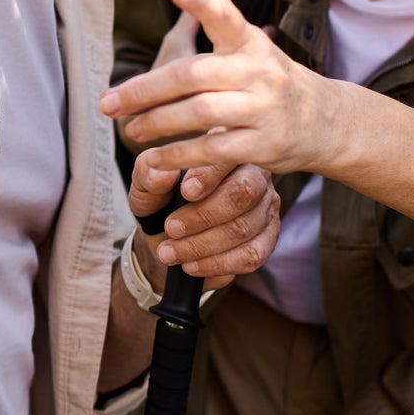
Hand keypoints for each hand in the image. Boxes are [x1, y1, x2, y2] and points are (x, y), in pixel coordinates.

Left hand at [102, 0, 334, 176]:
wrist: (326, 122)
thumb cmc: (268, 80)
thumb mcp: (249, 48)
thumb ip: (216, 26)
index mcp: (250, 42)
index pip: (226, 15)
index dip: (201, 0)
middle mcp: (259, 71)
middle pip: (193, 74)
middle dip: (145, 89)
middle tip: (107, 103)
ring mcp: (264, 108)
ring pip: (200, 112)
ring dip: (157, 122)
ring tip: (129, 128)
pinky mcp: (265, 145)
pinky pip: (214, 150)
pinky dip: (179, 155)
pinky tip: (154, 157)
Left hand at [129, 159, 280, 290]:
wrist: (165, 236)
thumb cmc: (160, 199)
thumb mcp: (145, 183)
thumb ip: (148, 172)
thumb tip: (161, 173)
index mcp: (224, 149)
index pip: (226, 157)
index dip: (207, 176)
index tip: (185, 192)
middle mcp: (253, 174)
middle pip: (242, 193)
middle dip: (203, 216)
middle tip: (171, 229)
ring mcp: (265, 207)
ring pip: (243, 228)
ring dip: (202, 245)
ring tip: (170, 252)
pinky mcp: (268, 238)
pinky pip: (251, 255)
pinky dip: (217, 264)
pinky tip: (191, 265)